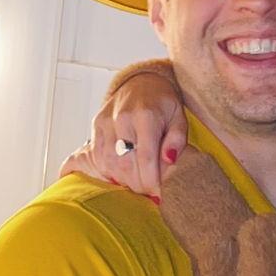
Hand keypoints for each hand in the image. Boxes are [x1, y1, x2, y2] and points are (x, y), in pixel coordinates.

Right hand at [61, 70, 187, 197]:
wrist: (141, 82)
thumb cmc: (163, 104)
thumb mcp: (179, 118)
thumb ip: (177, 140)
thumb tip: (169, 160)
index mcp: (146, 115)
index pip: (145, 156)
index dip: (150, 180)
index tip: (158, 192)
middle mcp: (122, 118)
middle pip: (125, 164)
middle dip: (137, 184)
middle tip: (147, 190)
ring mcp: (105, 122)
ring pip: (108, 163)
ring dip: (121, 179)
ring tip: (135, 182)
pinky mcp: (95, 126)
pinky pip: (97, 157)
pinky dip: (108, 171)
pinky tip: (121, 173)